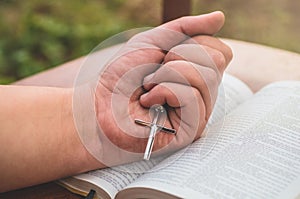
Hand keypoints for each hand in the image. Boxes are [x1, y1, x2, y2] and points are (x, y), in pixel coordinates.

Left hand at [74, 11, 232, 165]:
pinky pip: (192, 97)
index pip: (221, 51)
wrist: (100, 104)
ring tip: (149, 87)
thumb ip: (186, 28)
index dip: (193, 44)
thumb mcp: (153, 41)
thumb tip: (219, 17)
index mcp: (198, 73)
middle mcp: (204, 93)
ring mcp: (199, 112)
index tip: (166, 55)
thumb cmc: (124, 76)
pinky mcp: (191, 129)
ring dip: (167, 74)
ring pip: (207, 77)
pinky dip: (165, 91)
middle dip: (178, 56)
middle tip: (153, 72)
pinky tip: (150, 101)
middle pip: (217, 60)